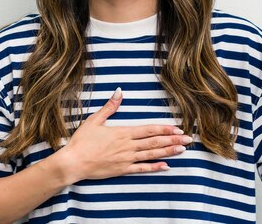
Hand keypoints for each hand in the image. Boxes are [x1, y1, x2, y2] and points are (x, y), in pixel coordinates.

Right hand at [57, 88, 190, 182]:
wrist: (73, 162)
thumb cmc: (82, 141)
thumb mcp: (95, 120)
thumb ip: (110, 106)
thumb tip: (119, 91)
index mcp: (123, 132)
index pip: (149, 129)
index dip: (164, 128)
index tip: (178, 128)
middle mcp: (128, 146)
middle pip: (154, 142)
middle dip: (172, 140)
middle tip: (188, 139)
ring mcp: (126, 159)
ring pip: (151, 155)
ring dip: (168, 152)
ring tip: (182, 150)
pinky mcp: (122, 170)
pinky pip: (142, 169)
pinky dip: (155, 167)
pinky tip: (166, 166)